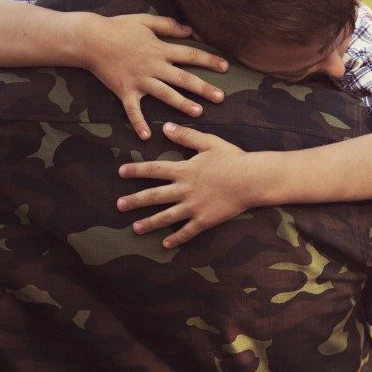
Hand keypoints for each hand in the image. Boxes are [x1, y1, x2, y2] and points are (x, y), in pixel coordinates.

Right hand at [80, 14, 228, 139]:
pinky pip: (132, 111)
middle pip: (183, 78)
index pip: (190, 55)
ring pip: (165, 95)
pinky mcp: (124, 91)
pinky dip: (138, 124)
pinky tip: (147, 137)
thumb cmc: (118, 27)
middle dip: (203, 88)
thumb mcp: (145, 21)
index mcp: (160, 49)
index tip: (226, 68)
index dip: (209, 61)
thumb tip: (190, 30)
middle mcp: (153, 66)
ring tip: (198, 113)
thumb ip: (168, 25)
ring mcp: (139, 80)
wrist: (89, 39)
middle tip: (221, 98)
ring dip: (182, 105)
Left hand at [116, 123, 255, 247]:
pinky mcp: (205, 220)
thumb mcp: (209, 142)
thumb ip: (186, 136)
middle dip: (134, 201)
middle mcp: (185, 190)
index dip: (136, 170)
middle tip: (119, 205)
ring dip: (149, 223)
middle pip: (154, 196)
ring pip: (166, 217)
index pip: (154, 170)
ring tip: (135, 228)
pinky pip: (187, 232)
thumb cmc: (233, 159)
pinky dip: (176, 239)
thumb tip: (165, 127)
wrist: (252, 179)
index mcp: (185, 170)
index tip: (121, 172)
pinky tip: (165, 244)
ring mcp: (194, 207)